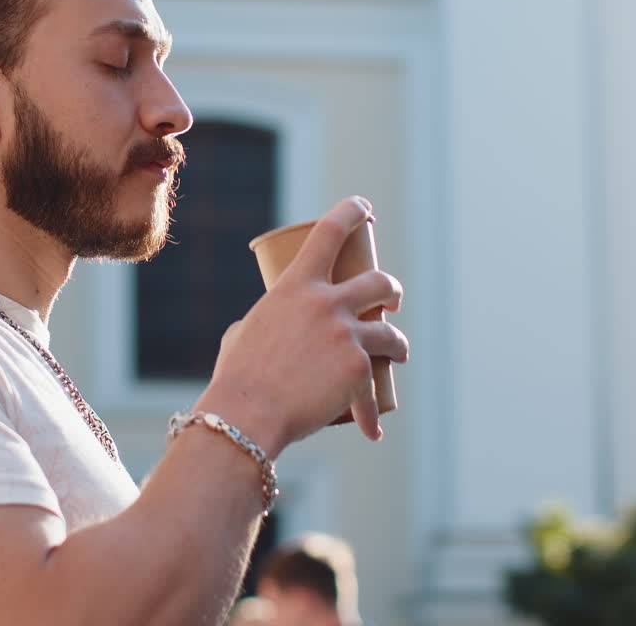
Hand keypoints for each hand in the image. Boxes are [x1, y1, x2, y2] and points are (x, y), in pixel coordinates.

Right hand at [197, 196, 408, 456]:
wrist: (246, 414)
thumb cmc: (236, 377)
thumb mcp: (243, 334)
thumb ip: (261, 324)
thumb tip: (264, 330)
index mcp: (295, 286)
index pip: (329, 232)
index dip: (351, 212)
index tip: (365, 207)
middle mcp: (326, 303)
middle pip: (378, 283)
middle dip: (391, 291)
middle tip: (391, 302)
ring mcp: (346, 335)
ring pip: (390, 333)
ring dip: (398, 345)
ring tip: (398, 355)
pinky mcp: (358, 369)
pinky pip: (374, 391)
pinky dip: (371, 413)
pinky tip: (373, 428)